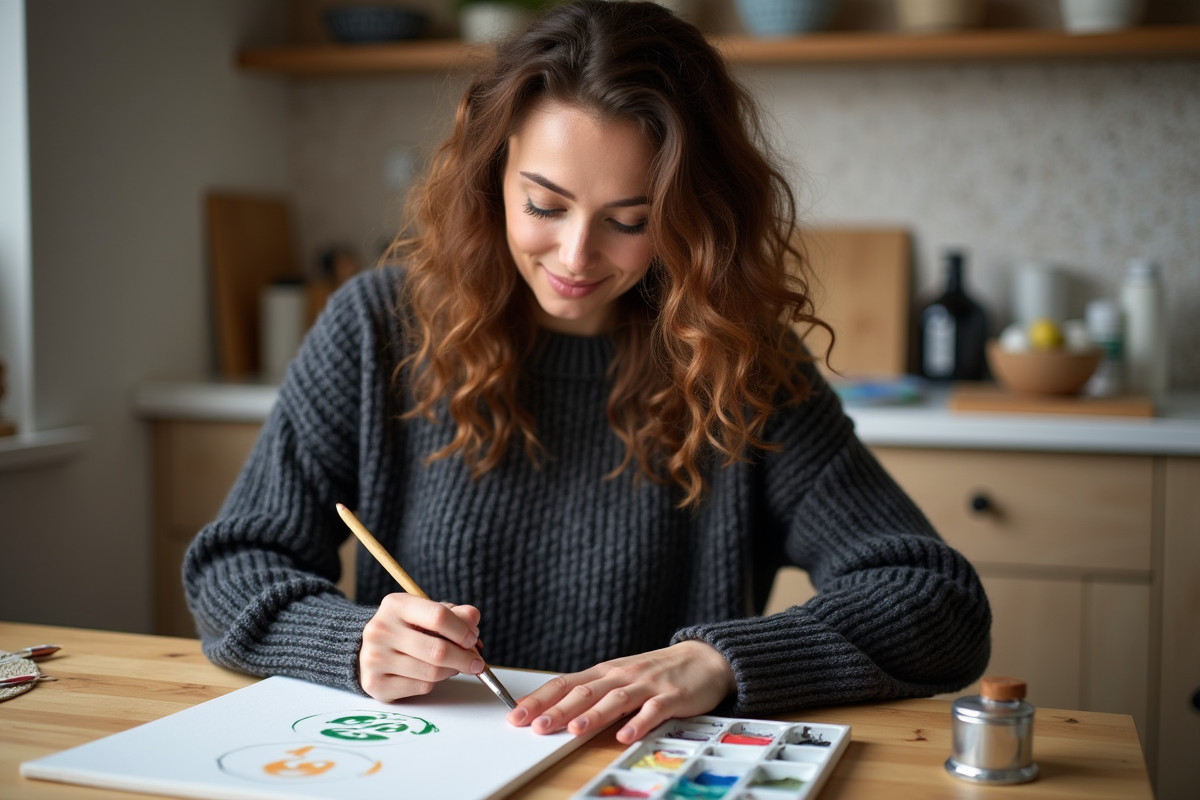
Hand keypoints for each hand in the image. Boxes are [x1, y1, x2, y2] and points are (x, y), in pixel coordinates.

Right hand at [358, 593, 483, 701]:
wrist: (365, 649)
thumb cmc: (405, 629)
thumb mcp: (426, 613)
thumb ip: (454, 614)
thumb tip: (474, 618)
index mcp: (395, 605)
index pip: (439, 616)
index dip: (463, 630)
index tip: (473, 639)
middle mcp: (381, 630)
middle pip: (438, 650)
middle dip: (465, 658)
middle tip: (476, 662)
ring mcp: (375, 659)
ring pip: (432, 672)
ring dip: (452, 671)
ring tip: (454, 665)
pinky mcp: (376, 684)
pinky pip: (421, 687)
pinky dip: (435, 683)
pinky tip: (432, 674)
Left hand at [505, 640, 735, 744]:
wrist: (704, 659)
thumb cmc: (656, 673)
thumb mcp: (621, 678)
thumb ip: (593, 694)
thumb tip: (554, 713)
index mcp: (604, 672)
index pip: (565, 683)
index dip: (540, 699)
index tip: (516, 714)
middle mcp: (621, 675)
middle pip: (585, 692)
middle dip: (558, 709)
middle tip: (535, 726)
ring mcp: (647, 685)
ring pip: (616, 699)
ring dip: (594, 715)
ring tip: (574, 729)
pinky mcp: (672, 697)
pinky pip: (654, 710)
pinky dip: (639, 722)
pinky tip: (626, 735)